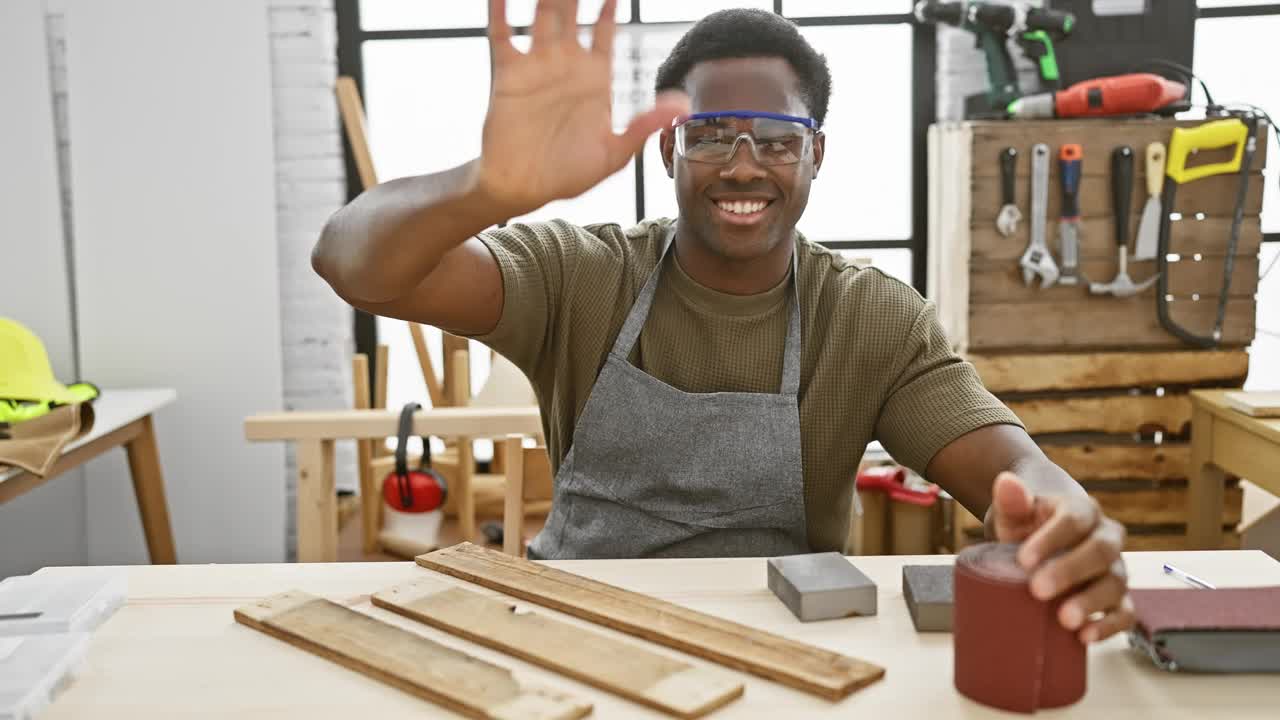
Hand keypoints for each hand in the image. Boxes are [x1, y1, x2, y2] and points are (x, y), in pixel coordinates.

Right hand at [478, 0, 689, 215]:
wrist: (523, 187)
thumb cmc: (568, 173)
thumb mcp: (614, 152)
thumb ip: (645, 125)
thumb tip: (683, 105)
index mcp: (594, 77)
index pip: (605, 29)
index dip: (611, 5)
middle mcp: (566, 63)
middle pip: (574, 10)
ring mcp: (536, 65)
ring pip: (543, 13)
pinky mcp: (507, 74)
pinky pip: (502, 34)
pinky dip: (501, 10)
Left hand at [988, 472, 1133, 643]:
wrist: (1038, 543)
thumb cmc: (1026, 526)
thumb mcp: (1013, 511)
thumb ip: (1011, 498)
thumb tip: (1005, 481)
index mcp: (1083, 511)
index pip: (1073, 521)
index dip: (1051, 540)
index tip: (1023, 560)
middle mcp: (1106, 538)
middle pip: (1100, 551)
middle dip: (1070, 571)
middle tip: (1038, 590)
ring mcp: (1115, 569)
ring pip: (1115, 583)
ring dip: (1091, 602)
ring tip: (1064, 620)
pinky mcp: (1118, 598)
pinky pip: (1125, 613)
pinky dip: (1110, 626)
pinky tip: (1085, 637)